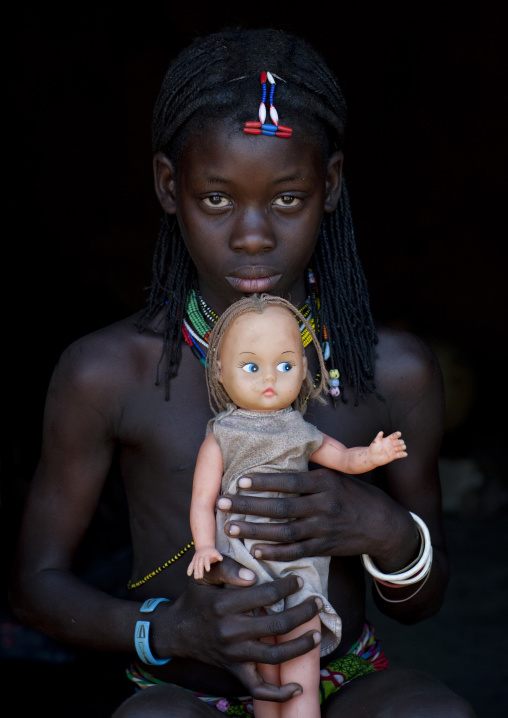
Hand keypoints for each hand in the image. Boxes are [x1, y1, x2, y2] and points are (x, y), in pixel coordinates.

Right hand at [171, 557, 321, 701]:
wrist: (177, 631)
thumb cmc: (196, 598)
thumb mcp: (203, 575)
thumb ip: (225, 568)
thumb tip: (252, 575)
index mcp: (225, 605)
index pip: (266, 594)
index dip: (287, 586)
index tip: (299, 580)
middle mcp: (231, 631)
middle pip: (277, 624)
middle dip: (303, 613)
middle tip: (316, 603)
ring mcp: (234, 655)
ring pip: (275, 655)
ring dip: (300, 646)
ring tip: (316, 635)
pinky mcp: (235, 671)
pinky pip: (258, 689)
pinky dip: (279, 694)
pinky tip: (297, 688)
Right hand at [187, 546, 222, 578]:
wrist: (204, 546)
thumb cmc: (211, 551)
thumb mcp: (215, 552)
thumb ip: (218, 556)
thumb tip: (221, 559)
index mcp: (206, 555)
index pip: (206, 560)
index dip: (207, 565)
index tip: (208, 570)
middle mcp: (200, 557)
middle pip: (200, 564)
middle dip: (200, 570)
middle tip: (200, 577)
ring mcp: (196, 558)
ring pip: (195, 565)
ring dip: (195, 571)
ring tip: (196, 577)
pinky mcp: (193, 560)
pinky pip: (191, 564)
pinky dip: (189, 569)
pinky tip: (189, 574)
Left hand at [216, 469, 415, 564]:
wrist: (384, 525)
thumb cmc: (353, 495)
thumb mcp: (335, 476)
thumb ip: (309, 472)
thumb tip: (277, 459)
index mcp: (325, 482)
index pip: (289, 480)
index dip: (264, 481)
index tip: (240, 480)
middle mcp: (324, 505)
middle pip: (280, 507)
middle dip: (248, 506)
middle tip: (221, 503)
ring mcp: (324, 528)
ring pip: (284, 532)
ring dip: (255, 530)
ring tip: (230, 527)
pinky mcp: (325, 548)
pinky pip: (296, 552)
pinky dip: (275, 552)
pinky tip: (255, 549)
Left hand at [368, 431, 406, 465]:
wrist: (372, 457)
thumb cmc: (373, 448)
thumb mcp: (375, 442)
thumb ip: (378, 437)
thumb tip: (381, 432)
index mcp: (388, 440)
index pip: (394, 436)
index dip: (397, 434)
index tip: (399, 433)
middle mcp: (392, 444)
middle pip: (399, 442)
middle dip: (400, 442)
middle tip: (400, 443)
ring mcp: (393, 450)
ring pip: (401, 447)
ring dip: (402, 447)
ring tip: (402, 447)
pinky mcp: (394, 456)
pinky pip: (400, 454)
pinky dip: (403, 454)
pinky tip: (404, 454)